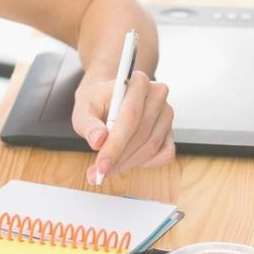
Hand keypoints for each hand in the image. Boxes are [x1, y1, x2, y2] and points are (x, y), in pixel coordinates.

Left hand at [73, 69, 175, 183]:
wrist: (109, 99)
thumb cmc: (97, 102)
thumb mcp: (83, 109)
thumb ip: (88, 124)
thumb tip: (98, 140)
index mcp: (138, 82)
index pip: (130, 117)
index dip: (115, 144)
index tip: (101, 165)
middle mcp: (157, 94)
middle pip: (141, 133)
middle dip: (119, 158)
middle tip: (100, 172)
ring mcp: (166, 113)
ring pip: (152, 146)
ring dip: (129, 162)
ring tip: (108, 169)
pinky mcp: (170, 130)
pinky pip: (164, 153)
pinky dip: (145, 163)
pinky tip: (127, 161)